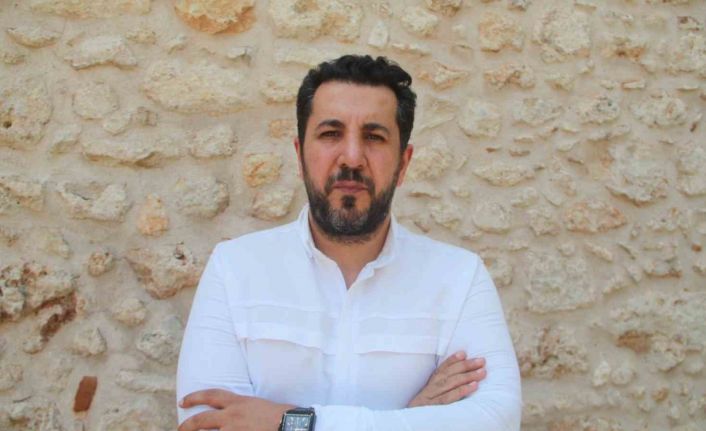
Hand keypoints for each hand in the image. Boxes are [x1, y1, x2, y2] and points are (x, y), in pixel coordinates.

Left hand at [178, 389, 294, 430]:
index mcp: (238, 402)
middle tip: (180, 429)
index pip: (210, 395)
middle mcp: (232, 416)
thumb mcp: (258, 405)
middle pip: (201, 420)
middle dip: (187, 425)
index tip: (182, 401)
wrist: (290, 425)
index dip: (194, 397)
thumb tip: (236, 415)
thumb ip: (244, 408)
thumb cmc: (280, 414)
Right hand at [407, 351, 485, 407]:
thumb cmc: (427, 409)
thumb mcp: (432, 396)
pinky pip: (450, 397)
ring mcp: (432, 398)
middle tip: (481, 361)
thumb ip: (443, 385)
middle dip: (466, 366)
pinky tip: (473, 386)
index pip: (441, 369)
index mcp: (430, 384)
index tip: (464, 353)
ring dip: (468, 376)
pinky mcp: (435, 407)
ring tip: (482, 372)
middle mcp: (430, 388)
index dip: (452, 360)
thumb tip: (461, 376)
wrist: (413, 423)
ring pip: (451, 383)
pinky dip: (462, 390)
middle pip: (449, 373)